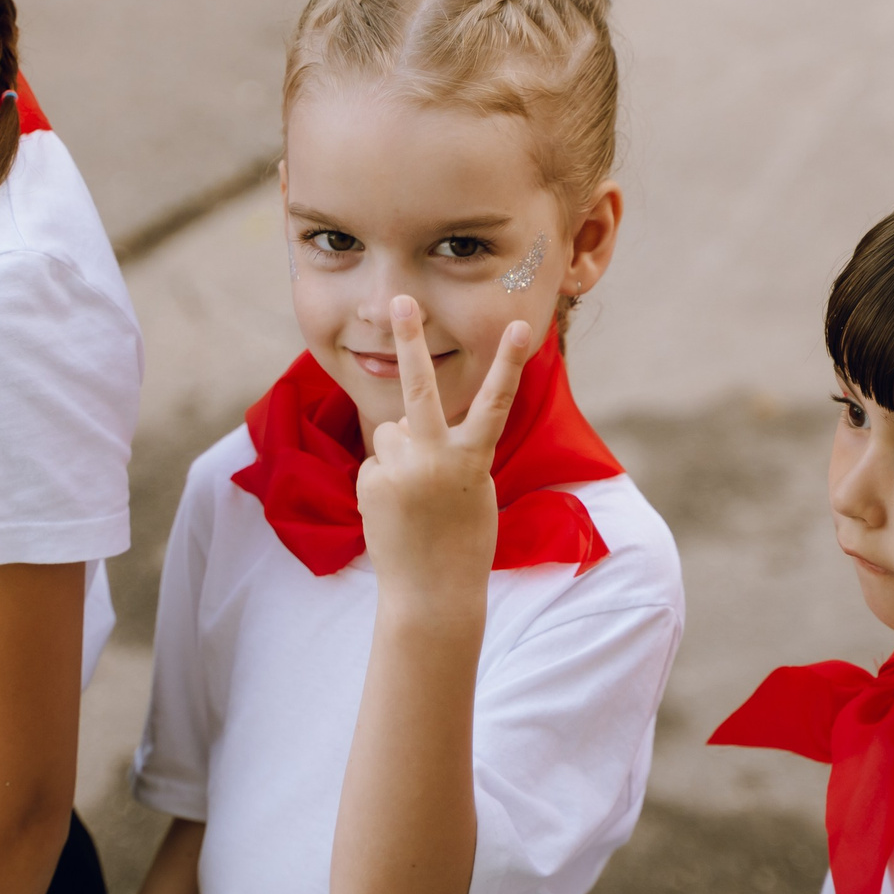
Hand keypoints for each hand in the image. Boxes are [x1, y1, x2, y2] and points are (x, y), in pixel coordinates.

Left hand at [356, 299, 530, 588]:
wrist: (431, 593)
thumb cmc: (462, 540)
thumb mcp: (471, 488)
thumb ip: (448, 450)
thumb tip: (403, 426)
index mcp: (471, 460)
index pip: (494, 402)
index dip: (509, 363)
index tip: (521, 325)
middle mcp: (434, 459)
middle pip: (418, 389)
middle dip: (409, 341)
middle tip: (400, 300)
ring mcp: (399, 470)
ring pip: (390, 431)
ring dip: (398, 452)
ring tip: (414, 496)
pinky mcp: (371, 481)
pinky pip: (377, 460)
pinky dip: (384, 478)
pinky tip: (396, 510)